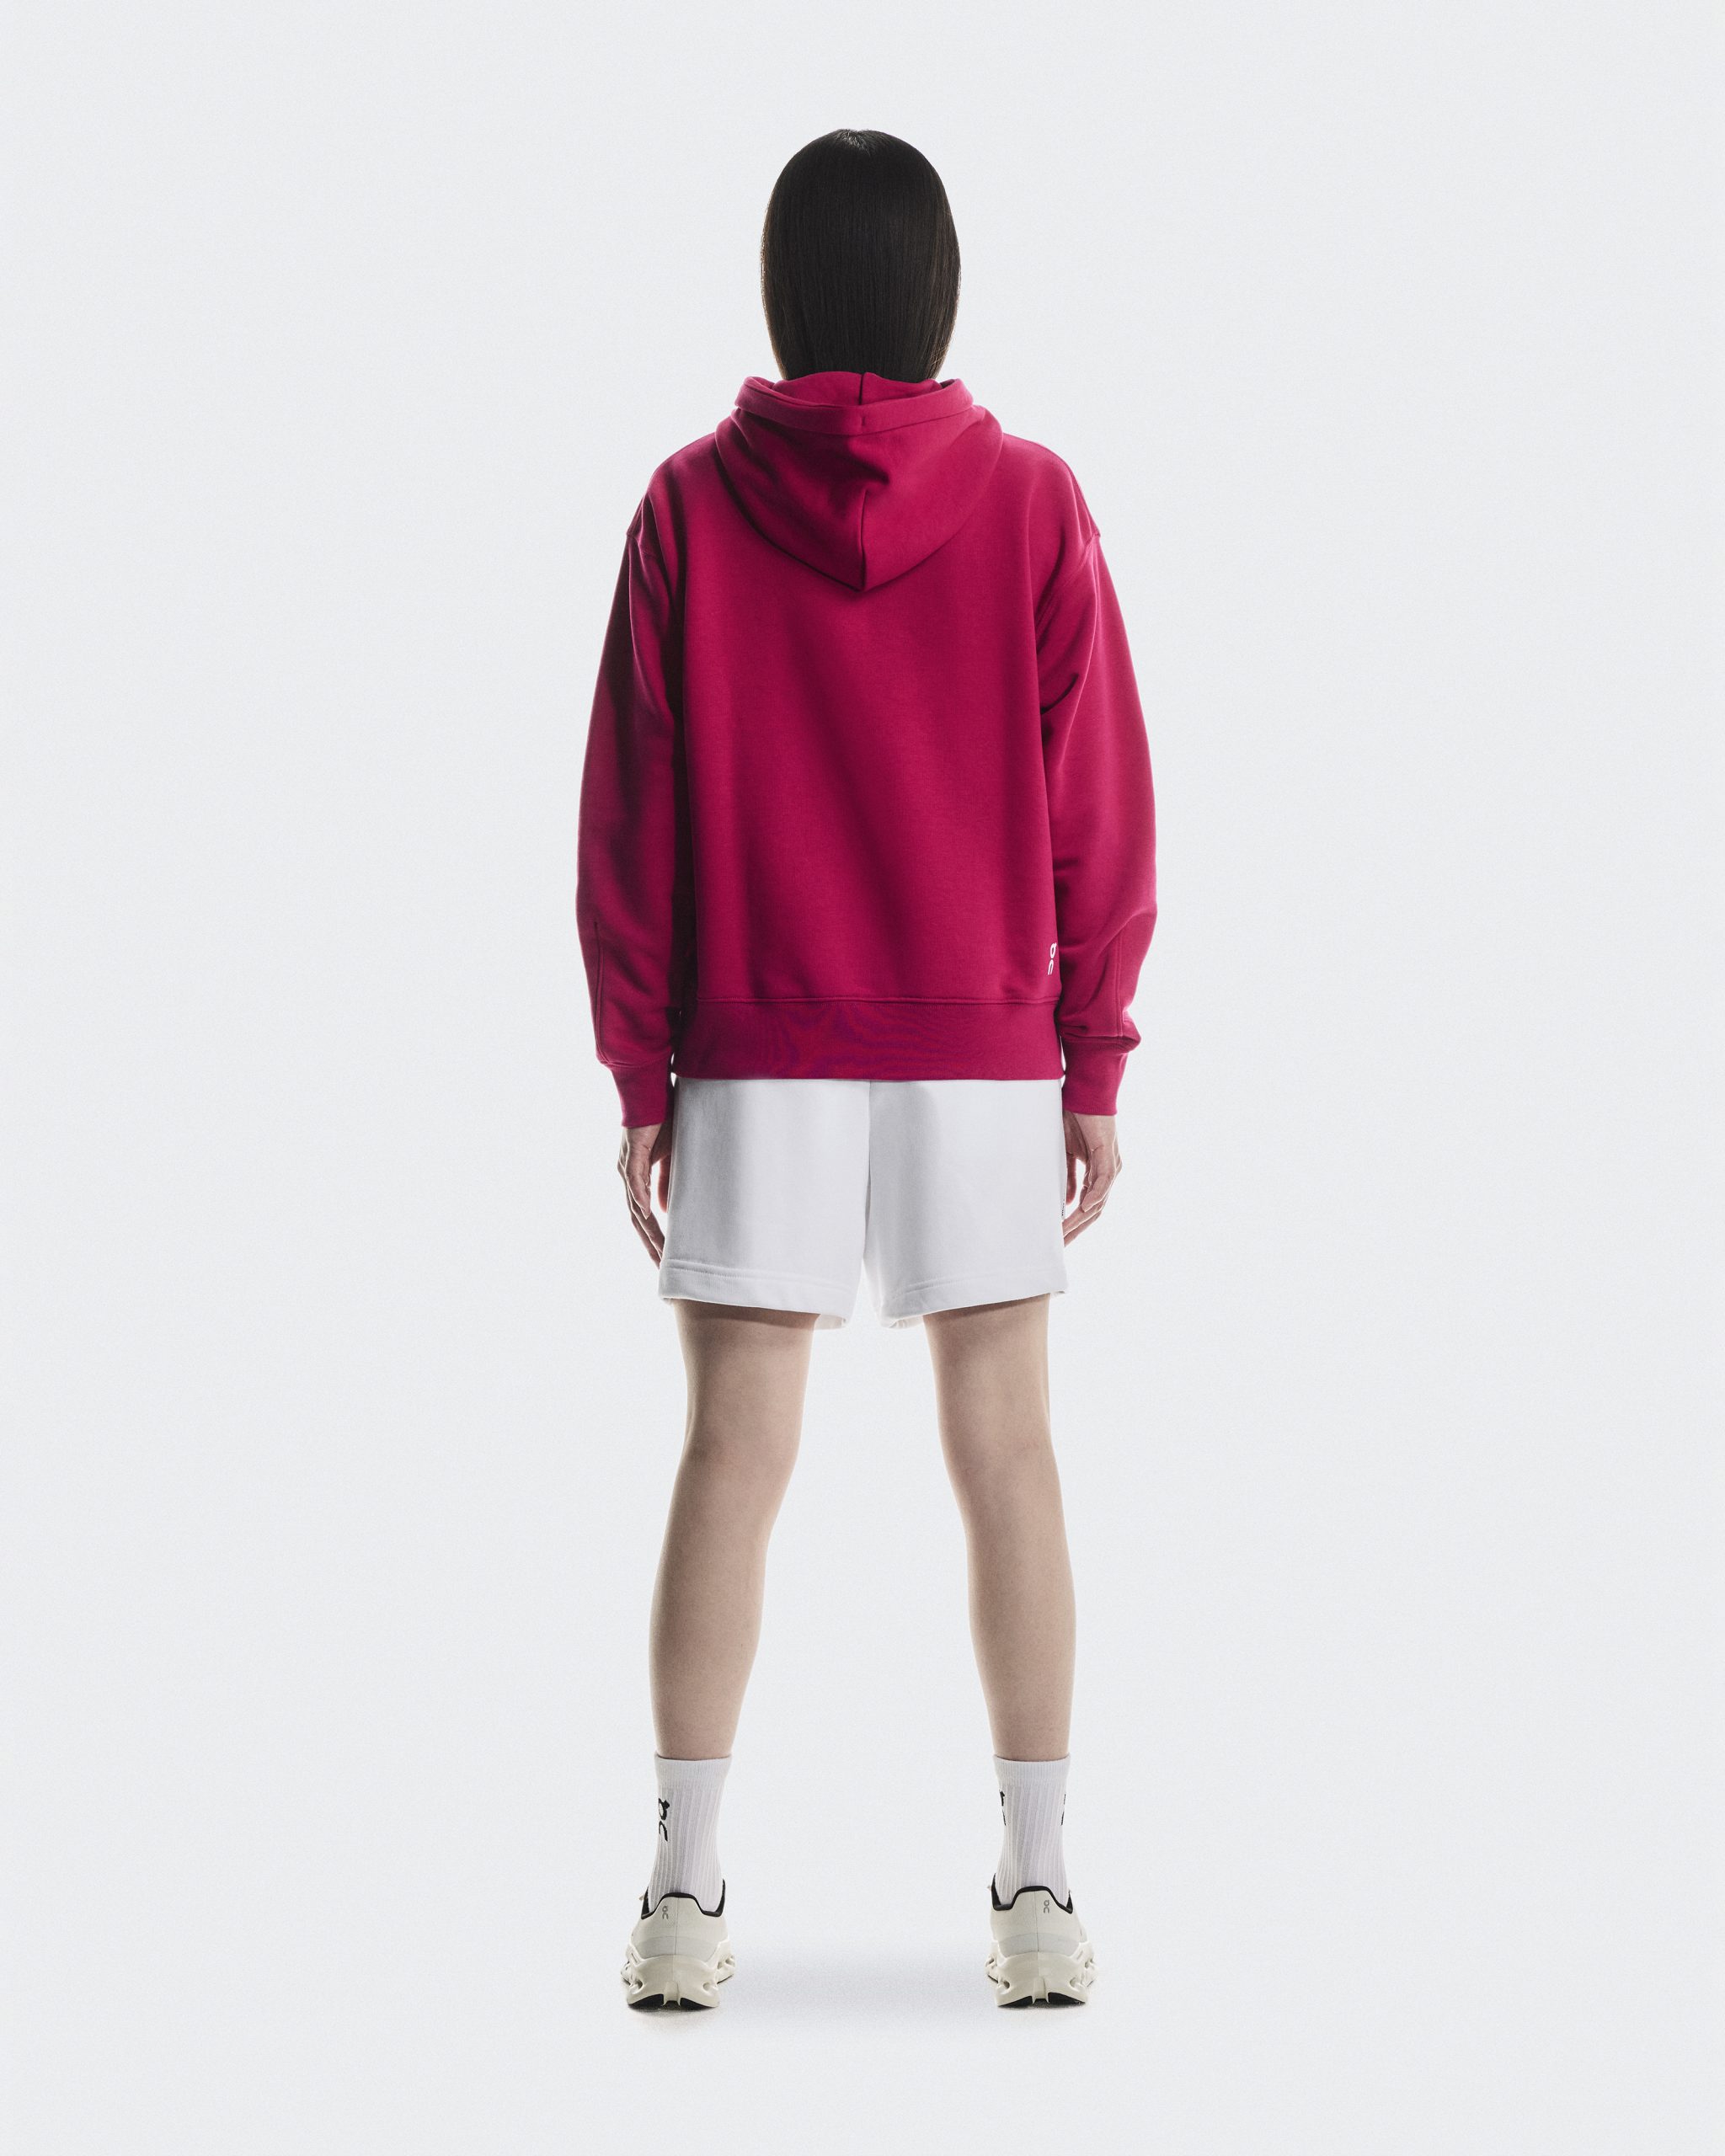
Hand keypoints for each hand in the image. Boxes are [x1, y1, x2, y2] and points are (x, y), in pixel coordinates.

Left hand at [618, 1112, 673, 1262]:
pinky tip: (646, 1215)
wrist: (654, 1092)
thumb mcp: (670, 1159)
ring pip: (634, 1207)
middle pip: (635, 1221)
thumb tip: (664, 1211)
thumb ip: (665, 1184)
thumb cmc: (662, 1122)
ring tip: (659, 1252)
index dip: (652, 1241)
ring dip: (647, 1231)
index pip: (642, 1219)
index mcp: (635, 1181)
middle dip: (649, 1246)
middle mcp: (626, 1178)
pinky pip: (635, 1180)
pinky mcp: (632, 1153)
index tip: (664, 1262)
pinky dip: (640, 1199)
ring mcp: (626, 1167)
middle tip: (661, 1271)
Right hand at [1063, 1112, 1121, 1243]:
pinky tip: (1083, 1208)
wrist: (1084, 1093)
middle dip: (1076, 1230)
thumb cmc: (1075, 1119)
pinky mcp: (1109, 1154)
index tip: (1058, 1240)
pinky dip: (1094, 1196)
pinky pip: (1102, 1181)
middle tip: (1059, 1247)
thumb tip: (1065, 1204)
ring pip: (1098, 1201)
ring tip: (1065, 1234)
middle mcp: (1107, 1174)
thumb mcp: (1066, 1154)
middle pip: (1094, 1212)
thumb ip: (1068, 1178)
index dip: (1073, 1225)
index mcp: (1097, 1174)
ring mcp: (1111, 1166)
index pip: (1087, 1208)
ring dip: (1081, 1219)